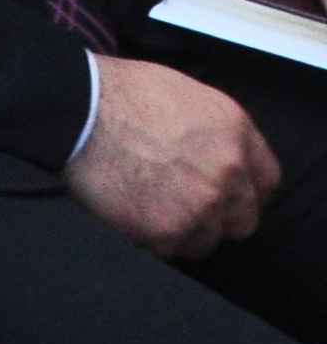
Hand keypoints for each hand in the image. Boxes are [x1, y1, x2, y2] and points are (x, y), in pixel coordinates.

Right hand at [72, 53, 278, 254]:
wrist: (76, 108)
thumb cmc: (121, 93)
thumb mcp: (188, 94)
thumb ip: (219, 133)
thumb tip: (224, 159)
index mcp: (236, 134)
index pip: (266, 181)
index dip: (244, 189)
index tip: (226, 194)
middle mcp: (228, 173)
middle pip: (243, 219)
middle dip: (218, 215)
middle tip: (183, 203)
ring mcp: (199, 205)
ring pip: (206, 240)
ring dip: (183, 229)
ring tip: (149, 206)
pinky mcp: (165, 230)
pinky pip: (170, 250)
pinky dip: (151, 236)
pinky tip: (130, 211)